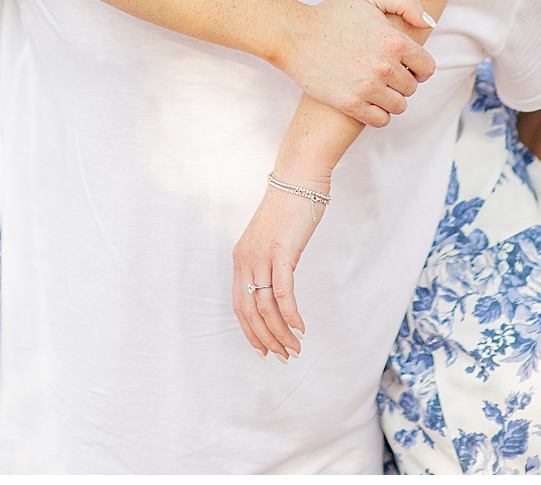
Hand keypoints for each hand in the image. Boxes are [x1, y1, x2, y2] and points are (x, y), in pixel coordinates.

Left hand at [232, 176, 326, 358]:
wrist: (296, 183)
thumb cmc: (288, 212)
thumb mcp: (273, 243)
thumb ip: (271, 265)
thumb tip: (278, 289)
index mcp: (241, 259)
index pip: (239, 304)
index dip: (250, 330)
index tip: (263, 349)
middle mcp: (245, 260)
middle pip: (250, 310)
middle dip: (265, 338)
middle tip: (282, 357)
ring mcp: (261, 256)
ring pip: (265, 306)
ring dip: (281, 332)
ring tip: (295, 349)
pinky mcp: (280, 252)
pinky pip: (282, 292)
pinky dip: (291, 315)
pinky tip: (301, 329)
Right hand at [278, 0, 434, 126]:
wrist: (293, 35)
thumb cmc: (330, 14)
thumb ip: (406, 2)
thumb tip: (429, 23)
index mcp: (394, 41)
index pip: (426, 67)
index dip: (418, 68)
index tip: (405, 67)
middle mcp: (385, 66)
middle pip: (411, 88)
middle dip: (400, 82)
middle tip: (382, 75)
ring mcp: (368, 87)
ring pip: (399, 106)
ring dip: (390, 100)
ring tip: (375, 89)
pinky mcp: (351, 104)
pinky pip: (381, 120)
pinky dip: (378, 115)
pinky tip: (367, 102)